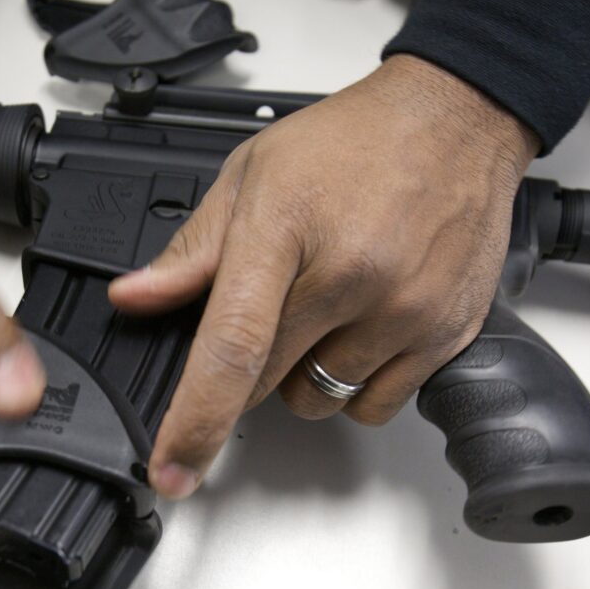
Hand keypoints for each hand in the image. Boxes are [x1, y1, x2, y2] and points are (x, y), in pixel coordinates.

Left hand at [109, 55, 538, 498]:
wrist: (454, 120)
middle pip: (266, 381)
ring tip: (323, 308)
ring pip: (318, 400)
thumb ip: (192, 250)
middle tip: (271, 305)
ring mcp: (403, 310)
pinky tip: (360, 328)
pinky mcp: (444, 333)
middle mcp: (350, 276)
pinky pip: (375, 406)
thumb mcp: (252, 177)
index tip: (172, 468)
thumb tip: (135, 299)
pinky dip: (353, 385)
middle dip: (249, 364)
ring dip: (302, 374)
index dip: (195, 418)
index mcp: (284, 230)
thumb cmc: (350, 142)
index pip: (232, 345)